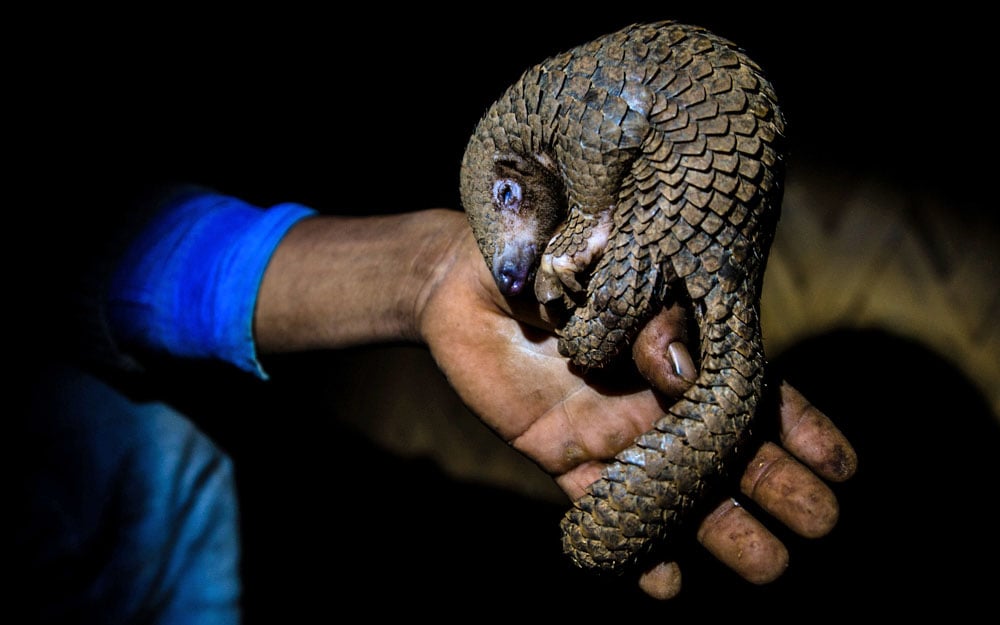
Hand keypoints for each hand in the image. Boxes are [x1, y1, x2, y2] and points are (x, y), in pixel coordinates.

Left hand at [419, 222, 857, 599]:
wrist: (470, 283)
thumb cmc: (547, 256)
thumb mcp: (601, 267)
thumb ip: (643, 311)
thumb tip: (683, 363)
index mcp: (677, 345)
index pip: (751, 389)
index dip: (797, 427)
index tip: (841, 466)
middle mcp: (655, 396)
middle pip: (726, 450)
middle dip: (776, 485)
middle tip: (820, 525)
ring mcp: (614, 431)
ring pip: (676, 490)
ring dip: (720, 529)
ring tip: (768, 567)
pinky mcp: (562, 456)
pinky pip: (602, 508)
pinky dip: (633, 547)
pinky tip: (665, 585)